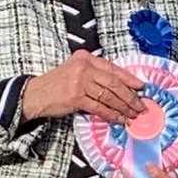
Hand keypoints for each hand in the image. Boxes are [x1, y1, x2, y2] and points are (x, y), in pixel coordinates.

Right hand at [20, 52, 144, 122]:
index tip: (142, 88)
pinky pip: (99, 107)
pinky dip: (112, 115)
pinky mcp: (76, 97)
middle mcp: (84, 67)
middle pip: (114, 83)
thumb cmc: (57, 84)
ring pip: (109, 96)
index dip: (130, 79)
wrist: (35, 94)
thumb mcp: (76, 71)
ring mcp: (80, 81)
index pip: (113, 68)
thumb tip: (120, 86)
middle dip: (130, 97)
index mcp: (86, 57)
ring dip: (123, 108)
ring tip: (132, 115)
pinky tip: (119, 119)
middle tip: (141, 106)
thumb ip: (95, 74)